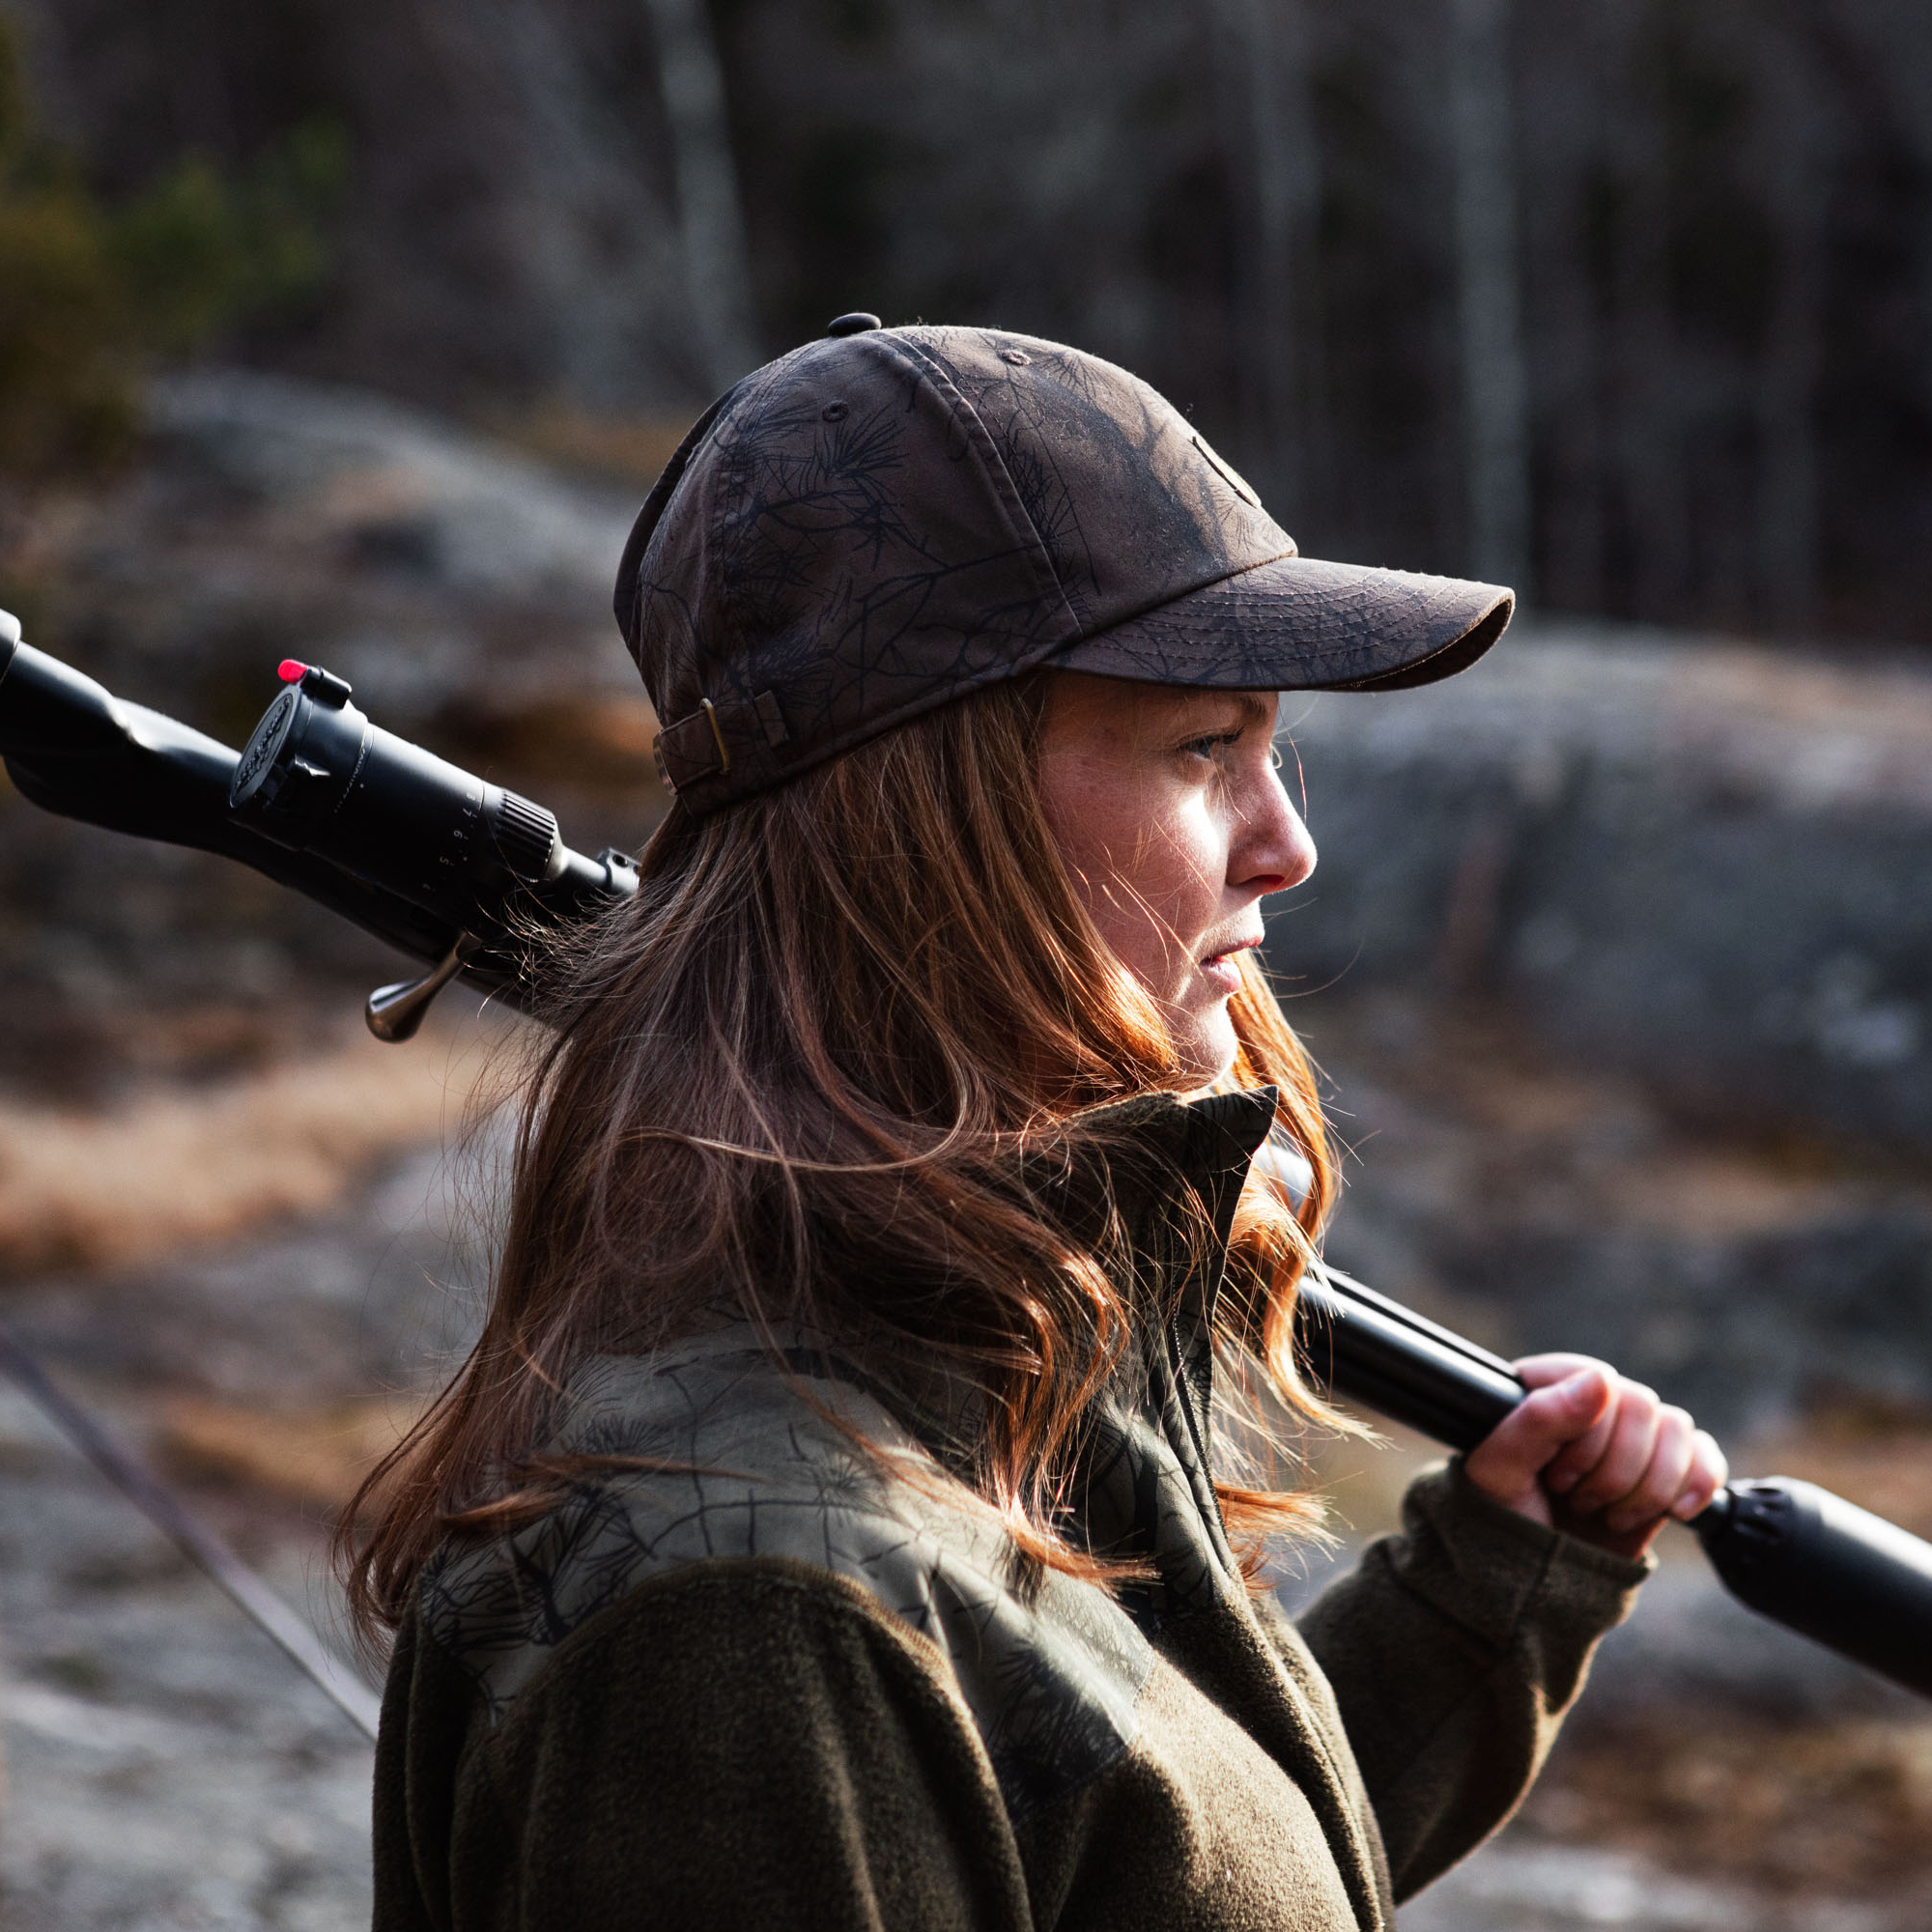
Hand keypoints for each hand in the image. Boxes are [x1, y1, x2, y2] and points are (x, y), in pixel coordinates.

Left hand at [1462, 1354, 1728, 1559]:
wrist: (1537, 1582)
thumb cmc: (1504, 1518)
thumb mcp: (1499, 1469)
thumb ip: (1539, 1419)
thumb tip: (1601, 1379)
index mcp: (1544, 1385)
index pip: (1598, 1381)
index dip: (1587, 1439)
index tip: (1557, 1479)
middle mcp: (1591, 1401)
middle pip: (1644, 1407)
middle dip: (1614, 1471)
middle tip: (1578, 1502)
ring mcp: (1629, 1435)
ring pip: (1677, 1429)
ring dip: (1648, 1487)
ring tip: (1607, 1514)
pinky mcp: (1663, 1468)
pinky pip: (1704, 1455)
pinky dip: (1697, 1485)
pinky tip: (1673, 1511)